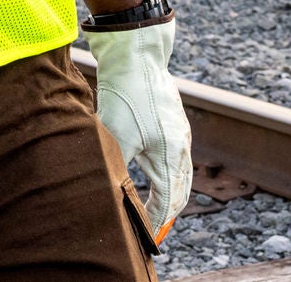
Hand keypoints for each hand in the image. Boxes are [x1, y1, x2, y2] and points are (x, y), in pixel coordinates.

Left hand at [85, 18, 192, 240]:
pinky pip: (177, 156)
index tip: (146, 234)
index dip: (156, 219)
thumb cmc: (125, 95)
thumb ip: (116, 167)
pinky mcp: (173, 121)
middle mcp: (181, 147)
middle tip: (152, 227)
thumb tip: (109, 193)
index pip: (168, 200)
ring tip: (154, 206)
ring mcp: (180, 132)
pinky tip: (153, 172)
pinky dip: (168, 172)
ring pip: (180, 173)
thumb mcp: (115, 136)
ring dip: (169, 192)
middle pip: (180, 190)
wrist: (137, 56)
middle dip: (166, 211)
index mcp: (171, 155)